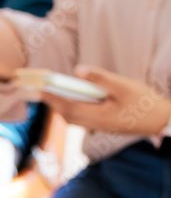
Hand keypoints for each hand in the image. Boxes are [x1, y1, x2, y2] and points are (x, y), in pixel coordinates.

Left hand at [40, 66, 170, 136]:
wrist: (159, 121)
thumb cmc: (144, 102)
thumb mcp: (123, 86)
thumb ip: (100, 78)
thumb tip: (78, 70)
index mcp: (98, 116)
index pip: (67, 107)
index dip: (52, 97)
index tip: (39, 88)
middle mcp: (95, 124)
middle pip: (66, 114)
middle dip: (53, 102)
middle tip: (41, 88)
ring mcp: (98, 127)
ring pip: (73, 118)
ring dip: (62, 106)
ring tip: (54, 92)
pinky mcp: (102, 126)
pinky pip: (81, 119)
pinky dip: (73, 109)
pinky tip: (75, 98)